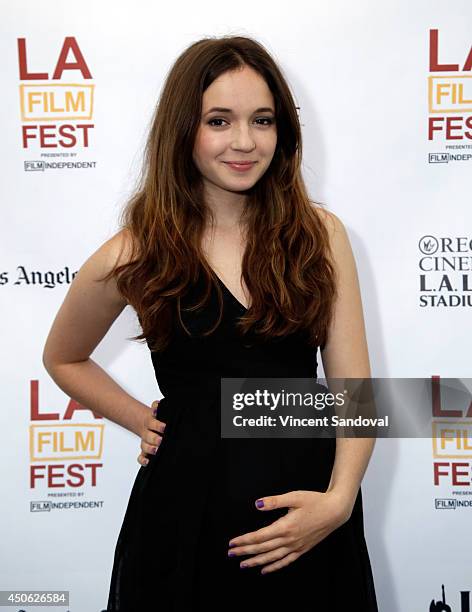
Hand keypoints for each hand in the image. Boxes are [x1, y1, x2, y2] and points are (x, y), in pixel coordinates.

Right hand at [137, 400, 166, 466]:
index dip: (157, 424)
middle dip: (154, 438)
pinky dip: (143, 460)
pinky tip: (147, 462)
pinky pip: (141, 456)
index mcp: (151, 421)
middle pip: (149, 435)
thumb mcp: (161, 410)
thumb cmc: (158, 417)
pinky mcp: (145, 451)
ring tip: (156, 450)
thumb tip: (159, 405)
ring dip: (149, 448)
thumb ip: (159, 406)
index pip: (153, 421)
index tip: (164, 427)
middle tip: (161, 440)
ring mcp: (145, 441)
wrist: (147, 422)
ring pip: (144, 445)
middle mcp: (147, 431)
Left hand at [227, 489, 351, 574]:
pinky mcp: (303, 549)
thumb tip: (256, 504)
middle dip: (245, 551)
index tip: (232, 543)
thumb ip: (274, 501)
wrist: (335, 511)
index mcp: (285, 526)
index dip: (244, 540)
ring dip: (256, 561)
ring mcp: (296, 546)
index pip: (259, 537)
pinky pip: (286, 561)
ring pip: (272, 558)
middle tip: (231, 554)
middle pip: (263, 549)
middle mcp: (289, 539)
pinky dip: (274, 567)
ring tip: (243, 565)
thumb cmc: (315, 501)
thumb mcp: (294, 496)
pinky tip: (265, 570)